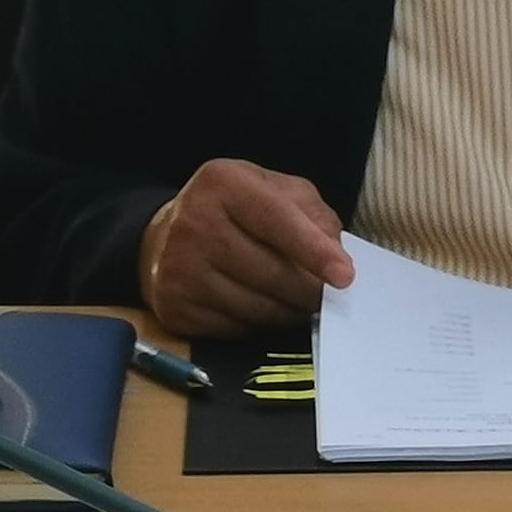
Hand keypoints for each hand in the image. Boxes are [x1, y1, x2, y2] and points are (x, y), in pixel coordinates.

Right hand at [137, 157, 354, 335]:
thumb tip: (336, 255)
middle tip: (328, 297)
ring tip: (299, 303)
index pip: (277, 220)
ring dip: (288, 312)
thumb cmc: (235, 209)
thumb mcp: (274, 191)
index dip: (314, 250)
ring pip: (255, 307)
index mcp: (224, 182)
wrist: (166, 235)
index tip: (345, 276)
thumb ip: (312, 214)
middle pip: (270, 272)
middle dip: (309, 290)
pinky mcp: (173, 307)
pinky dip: (259, 326)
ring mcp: (178, 268)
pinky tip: (264, 310)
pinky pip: (234, 328)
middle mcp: (194, 222)